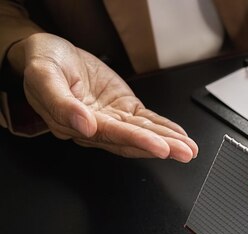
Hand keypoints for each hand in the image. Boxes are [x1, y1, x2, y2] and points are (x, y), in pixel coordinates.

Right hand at [7, 33, 197, 160]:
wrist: (49, 51)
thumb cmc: (43, 63)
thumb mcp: (43, 76)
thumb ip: (60, 103)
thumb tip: (84, 125)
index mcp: (74, 123)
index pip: (111, 135)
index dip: (137, 141)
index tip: (160, 147)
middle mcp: (96, 126)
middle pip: (132, 140)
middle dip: (161, 147)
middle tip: (184, 153)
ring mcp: (112, 118)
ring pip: (143, 132)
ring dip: (168, 141)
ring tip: (189, 149)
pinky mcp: (123, 108)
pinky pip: (146, 120)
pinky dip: (164, 127)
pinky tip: (180, 135)